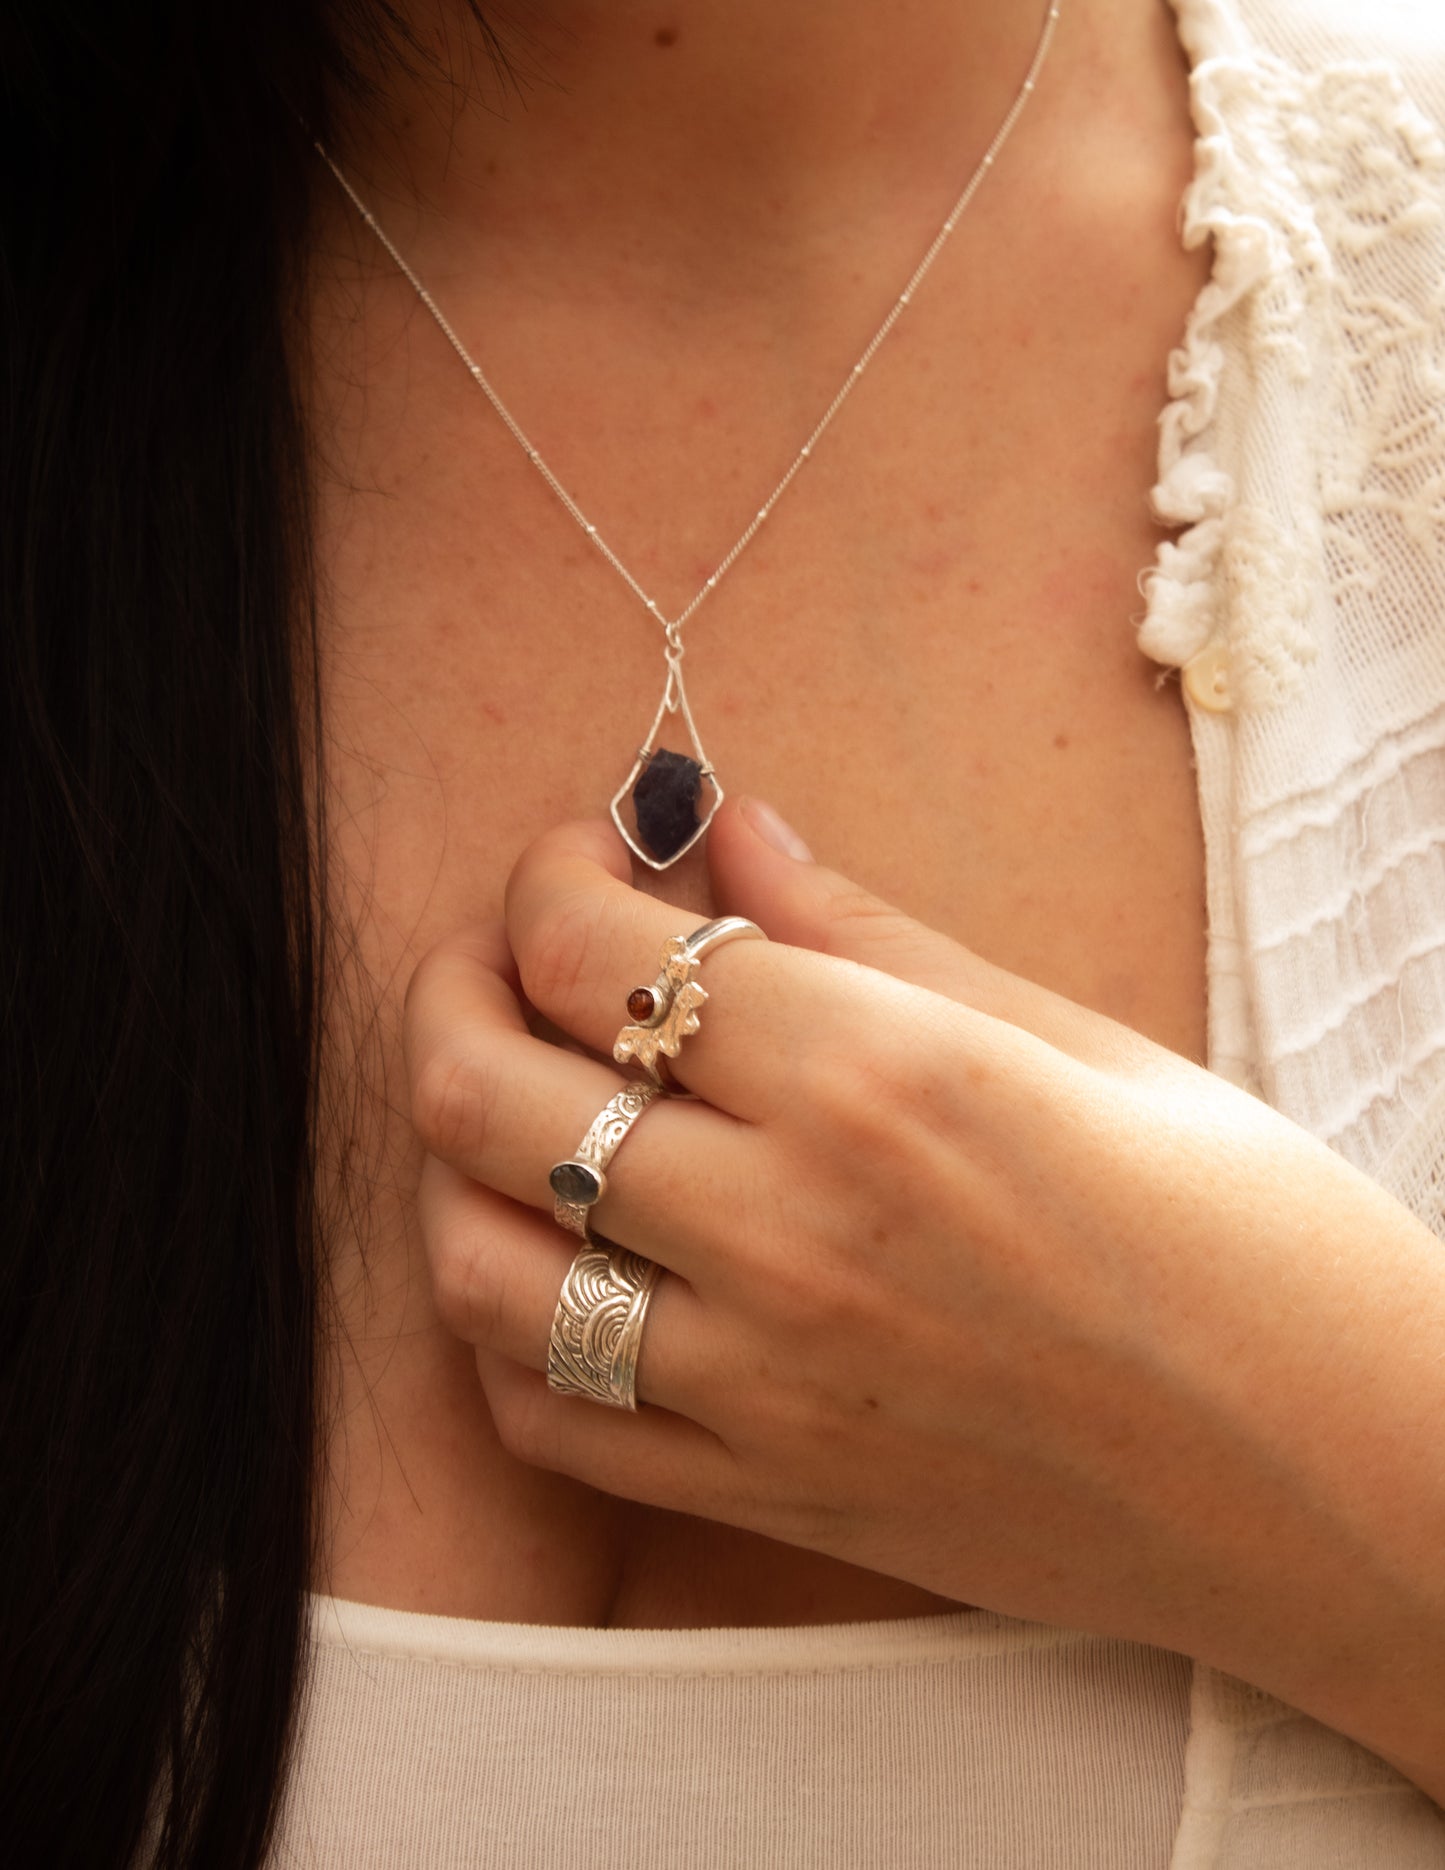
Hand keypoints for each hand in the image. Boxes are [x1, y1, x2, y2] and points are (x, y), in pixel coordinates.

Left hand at [402, 799, 1444, 1790]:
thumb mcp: (1079, 1041)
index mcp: (880, 1082)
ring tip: (516, 1100)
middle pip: (484, 1093)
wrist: (1344, 1484)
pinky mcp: (772, 1499)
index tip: (581, 857)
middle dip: (457, 986)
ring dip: (457, 1159)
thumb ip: (869, 932)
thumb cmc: (1255, 1239)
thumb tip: (730, 834)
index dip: (547, 875)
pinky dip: (506, 1329)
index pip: (596, 952)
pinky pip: (545, 1423)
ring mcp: (764, 1389)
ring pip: (476, 1265)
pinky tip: (559, 1260)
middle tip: (504, 954)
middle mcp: (791, 1235)